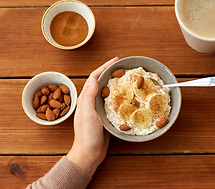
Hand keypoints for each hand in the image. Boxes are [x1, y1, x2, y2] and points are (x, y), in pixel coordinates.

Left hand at [66, 57, 118, 175]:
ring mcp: (98, 109)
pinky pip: (113, 102)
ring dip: (117, 83)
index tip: (116, 60)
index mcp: (85, 98)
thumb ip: (89, 96)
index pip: (94, 77)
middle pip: (102, 82)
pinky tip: (128, 96)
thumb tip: (93, 78)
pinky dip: (120, 96)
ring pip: (108, 91)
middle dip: (112, 72)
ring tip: (128, 78)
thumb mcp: (87, 113)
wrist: (89, 154)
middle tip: (124, 67)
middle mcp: (91, 102)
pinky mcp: (105, 117)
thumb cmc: (87, 135)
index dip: (104, 67)